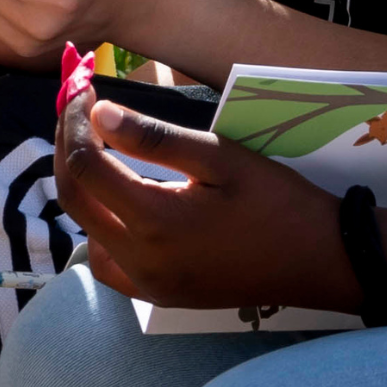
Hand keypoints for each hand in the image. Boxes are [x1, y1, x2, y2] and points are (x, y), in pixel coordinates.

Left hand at [51, 91, 356, 312]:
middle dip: (68, 149)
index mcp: (154, 221)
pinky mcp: (157, 294)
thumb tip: (98, 114)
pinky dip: (99, 227)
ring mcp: (146, 284)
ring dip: (81, 188)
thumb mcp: (219, 157)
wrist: (318, 260)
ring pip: (85, 231)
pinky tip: (117, 203)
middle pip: (74, 198)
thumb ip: (154, 139)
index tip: (82, 92)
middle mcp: (139, 260)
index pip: (86, 166)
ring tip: (96, 149)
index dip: (74, 124)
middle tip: (77, 112)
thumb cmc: (276, 201)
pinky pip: (107, 261)